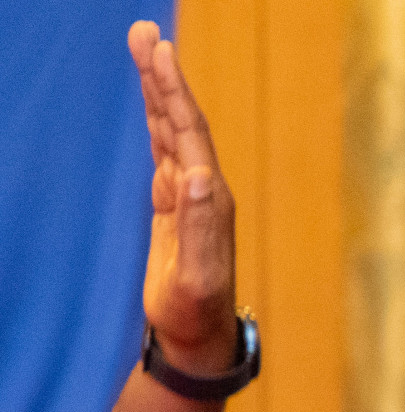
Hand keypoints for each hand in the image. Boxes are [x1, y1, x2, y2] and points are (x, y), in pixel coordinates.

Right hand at [129, 22, 237, 373]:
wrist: (201, 335)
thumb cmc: (198, 312)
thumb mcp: (196, 276)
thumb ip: (197, 229)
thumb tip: (194, 177)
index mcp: (210, 199)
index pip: (189, 134)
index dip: (173, 93)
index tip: (159, 53)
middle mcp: (204, 190)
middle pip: (181, 121)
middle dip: (162, 76)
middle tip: (143, 32)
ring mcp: (190, 196)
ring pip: (172, 131)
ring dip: (159, 90)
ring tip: (145, 49)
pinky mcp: (175, 205)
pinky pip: (165, 150)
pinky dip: (157, 121)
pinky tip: (153, 102)